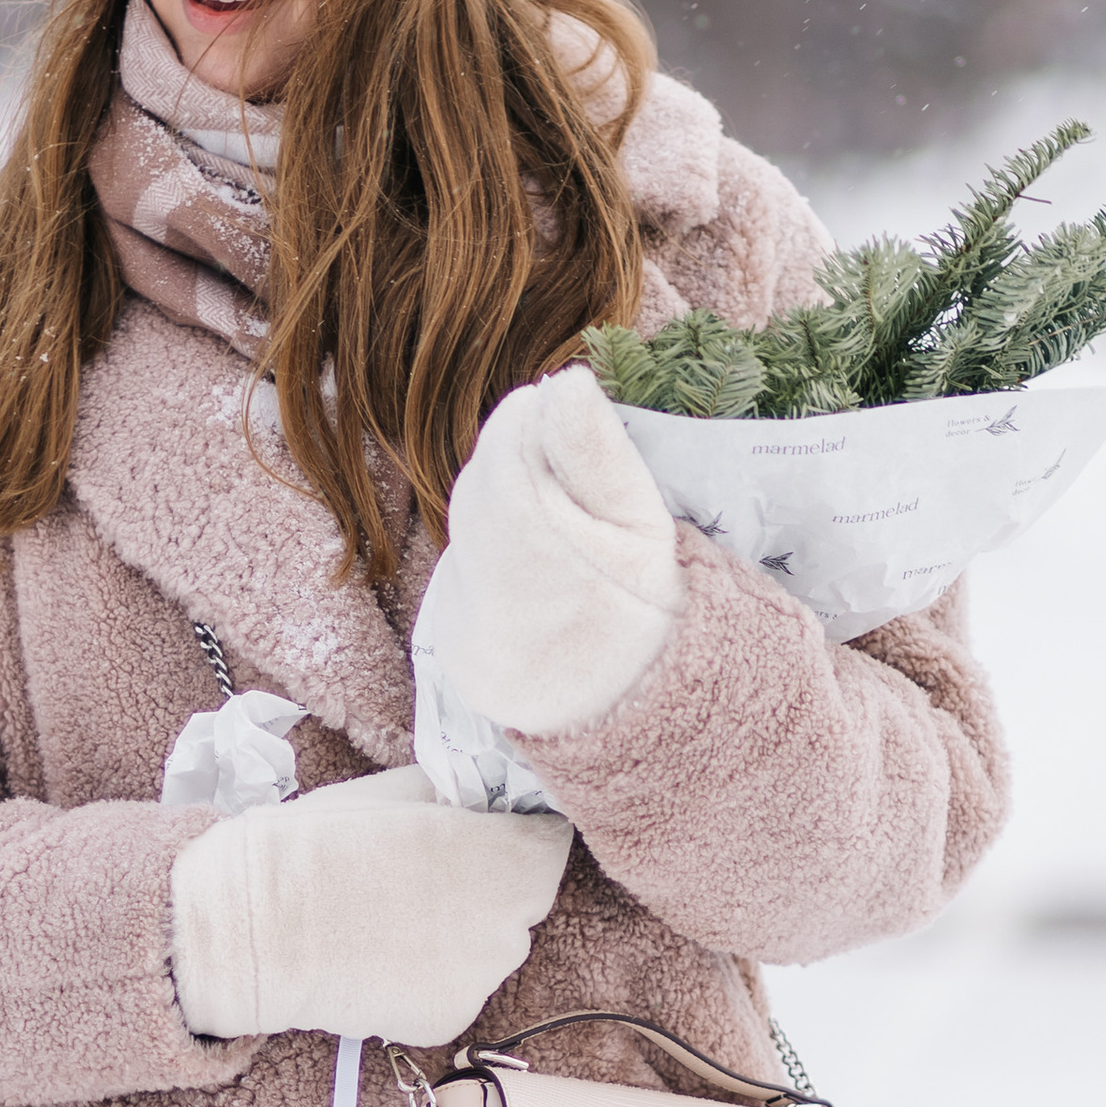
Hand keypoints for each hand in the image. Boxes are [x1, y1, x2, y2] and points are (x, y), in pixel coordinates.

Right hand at [170, 767, 571, 1043]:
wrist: (253, 931)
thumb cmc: (316, 844)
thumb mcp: (395, 792)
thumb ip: (458, 794)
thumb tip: (487, 793)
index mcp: (505, 857)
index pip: (549, 841)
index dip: (515, 832)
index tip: (482, 830)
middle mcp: (510, 925)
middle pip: (522, 898)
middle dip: (488, 884)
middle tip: (425, 872)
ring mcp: (481, 981)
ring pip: (490, 946)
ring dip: (462, 932)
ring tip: (395, 916)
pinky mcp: (449, 1019)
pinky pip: (456, 986)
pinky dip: (431, 974)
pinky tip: (382, 956)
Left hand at [422, 362, 680, 736]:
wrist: (628, 726)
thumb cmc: (650, 620)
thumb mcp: (640, 528)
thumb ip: (595, 452)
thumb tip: (565, 381)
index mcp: (517, 521)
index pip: (512, 429)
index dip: (552, 420)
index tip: (589, 432)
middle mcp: (471, 559)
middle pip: (489, 472)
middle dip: (532, 462)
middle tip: (588, 485)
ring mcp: (458, 602)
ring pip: (476, 519)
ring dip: (516, 507)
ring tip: (574, 532)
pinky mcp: (455, 636)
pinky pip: (470, 567)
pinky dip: (503, 557)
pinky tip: (549, 576)